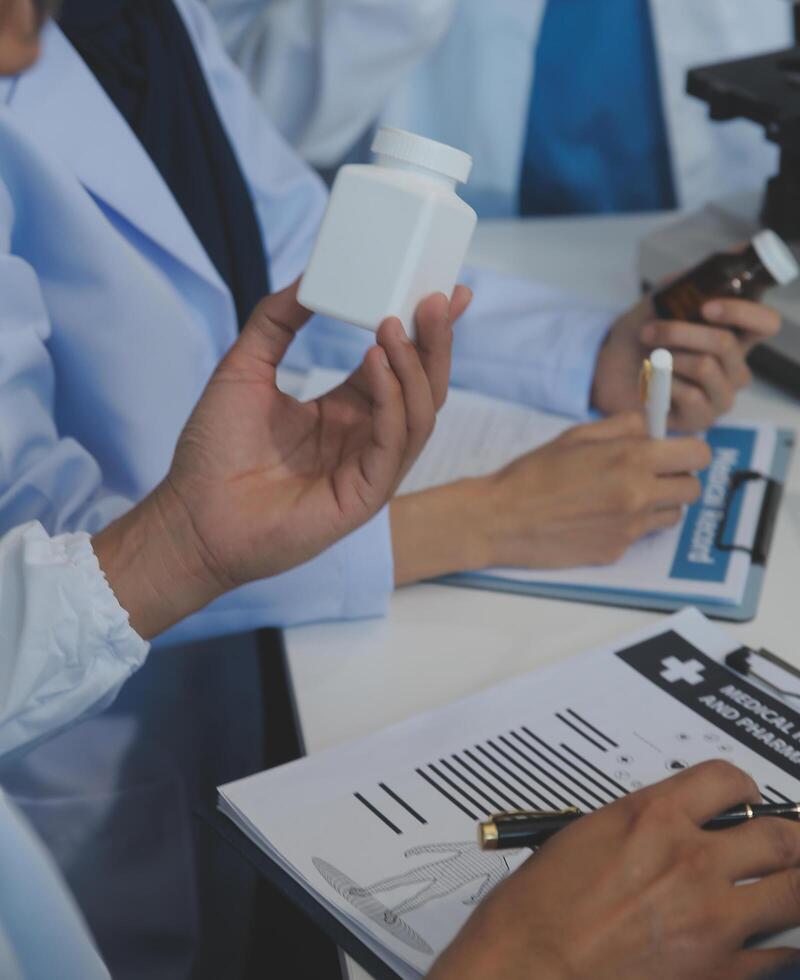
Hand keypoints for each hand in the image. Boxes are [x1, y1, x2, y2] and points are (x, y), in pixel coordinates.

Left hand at [93, 280, 470, 636]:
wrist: (191, 514)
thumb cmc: (213, 451)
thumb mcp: (245, 367)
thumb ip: (276, 321)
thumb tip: (309, 277)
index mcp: (345, 412)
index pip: (397, 366)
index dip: (420, 329)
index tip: (440, 288)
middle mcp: (364, 438)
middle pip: (420, 387)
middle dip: (434, 341)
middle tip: (438, 296)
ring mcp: (369, 469)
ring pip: (418, 414)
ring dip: (415, 366)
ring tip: (397, 322)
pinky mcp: (364, 495)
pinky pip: (393, 444)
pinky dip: (391, 401)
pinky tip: (376, 363)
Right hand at [391, 412, 709, 584]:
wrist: (502, 519)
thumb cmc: (533, 474)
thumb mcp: (577, 435)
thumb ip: (623, 426)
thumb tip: (651, 426)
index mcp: (632, 459)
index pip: (698, 454)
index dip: (688, 451)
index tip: (674, 451)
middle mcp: (639, 495)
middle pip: (693, 488)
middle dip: (677, 478)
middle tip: (650, 473)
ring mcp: (630, 527)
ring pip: (673, 514)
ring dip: (658, 503)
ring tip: (622, 495)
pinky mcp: (617, 551)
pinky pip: (642, 534)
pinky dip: (629, 524)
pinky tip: (598, 516)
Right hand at [431, 761, 799, 979]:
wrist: (531, 966)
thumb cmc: (540, 908)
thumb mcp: (587, 836)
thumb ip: (642, 827)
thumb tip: (671, 827)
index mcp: (653, 818)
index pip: (725, 781)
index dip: (743, 786)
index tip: (745, 796)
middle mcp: (692, 861)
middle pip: (779, 837)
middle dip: (789, 839)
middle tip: (786, 843)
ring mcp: (714, 918)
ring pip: (795, 893)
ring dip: (794, 886)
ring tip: (789, 886)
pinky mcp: (721, 970)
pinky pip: (780, 953)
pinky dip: (780, 943)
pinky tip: (768, 938)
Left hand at [592, 294, 780, 431]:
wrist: (607, 368)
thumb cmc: (642, 334)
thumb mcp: (667, 297)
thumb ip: (702, 276)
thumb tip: (741, 247)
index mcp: (736, 337)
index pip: (766, 323)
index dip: (743, 312)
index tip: (707, 306)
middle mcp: (735, 368)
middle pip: (726, 344)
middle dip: (681, 332)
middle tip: (650, 331)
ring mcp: (720, 395)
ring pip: (706, 367)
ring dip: (668, 356)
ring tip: (649, 356)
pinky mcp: (701, 419)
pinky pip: (690, 395)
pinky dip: (664, 383)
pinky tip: (653, 382)